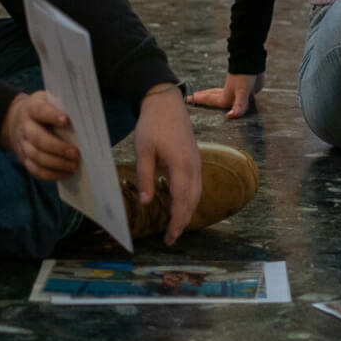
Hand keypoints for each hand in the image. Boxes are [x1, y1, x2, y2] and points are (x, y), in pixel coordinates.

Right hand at [1, 91, 78, 180]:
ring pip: (36, 156)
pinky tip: (66, 174)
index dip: (52, 116)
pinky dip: (51, 174)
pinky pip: (34, 169)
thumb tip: (85, 116)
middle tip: (76, 153)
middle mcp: (24, 127)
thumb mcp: (48, 100)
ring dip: (57, 163)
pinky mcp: (23, 158)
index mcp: (32, 109)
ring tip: (74, 166)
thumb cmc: (42, 109)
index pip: (40, 111)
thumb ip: (62, 106)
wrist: (14, 119)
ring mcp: (22, 144)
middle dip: (58, 147)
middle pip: (38, 139)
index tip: (66, 120)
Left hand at [133, 85, 202, 244]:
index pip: (182, 200)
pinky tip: (182, 204)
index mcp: (181, 164)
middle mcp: (194, 165)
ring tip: (177, 225)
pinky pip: (197, 184)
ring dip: (188, 211)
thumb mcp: (143, 151)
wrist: (166, 102)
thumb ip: (145, 177)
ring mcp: (197, 161)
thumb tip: (146, 202)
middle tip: (171, 238)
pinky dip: (191, 199)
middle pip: (193, 200)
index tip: (169, 237)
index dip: (177, 221)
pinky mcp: (195, 158)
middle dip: (184, 221)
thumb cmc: (152, 125)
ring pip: (198, 193)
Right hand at [188, 73, 264, 118]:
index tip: (187, 99)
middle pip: (212, 95)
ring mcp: (236, 91)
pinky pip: (232, 93)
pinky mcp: (245, 89)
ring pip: (221, 93)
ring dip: (213, 94)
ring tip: (206, 94)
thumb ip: (238, 105)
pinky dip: (227, 93)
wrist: (252, 62)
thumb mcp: (241, 91)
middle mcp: (229, 94)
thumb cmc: (245, 77)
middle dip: (203, 97)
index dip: (199, 101)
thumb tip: (230, 116)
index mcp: (225, 97)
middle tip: (193, 97)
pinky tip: (231, 94)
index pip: (209, 100)